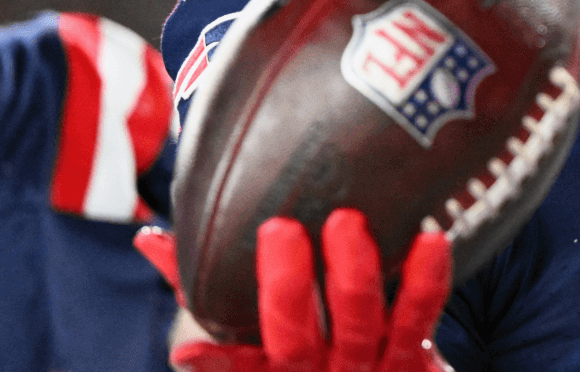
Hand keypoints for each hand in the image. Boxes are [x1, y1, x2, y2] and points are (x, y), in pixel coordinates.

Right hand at [135, 209, 453, 371]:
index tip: (188, 353)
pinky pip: (420, 316)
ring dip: (352, 273)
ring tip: (346, 223)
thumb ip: (205, 286)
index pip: (238, 363)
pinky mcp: (417, 359)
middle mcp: (317, 370)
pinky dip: (426, 279)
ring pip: (358, 322)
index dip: (216, 361)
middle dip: (286, 285)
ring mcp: (367, 366)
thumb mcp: (260, 330)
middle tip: (279, 229)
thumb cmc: (313, 350)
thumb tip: (149, 240)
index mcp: (275, 365)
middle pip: (294, 337)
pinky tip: (430, 239)